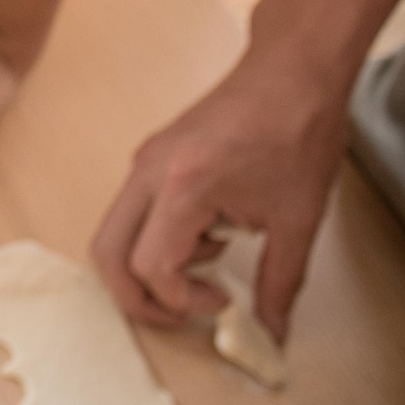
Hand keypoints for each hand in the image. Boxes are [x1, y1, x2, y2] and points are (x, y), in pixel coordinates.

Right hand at [91, 41, 346, 338]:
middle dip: (137, 296)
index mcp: (182, 187)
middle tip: (182, 312)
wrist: (292, 74)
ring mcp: (144, 162)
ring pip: (115, 232)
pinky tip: (209, 232)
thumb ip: (279, 282)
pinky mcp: (151, 157)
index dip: (182, 300)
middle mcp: (148, 173)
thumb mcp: (298, 219)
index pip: (150, 265)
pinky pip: (133, 211)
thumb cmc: (298, 134)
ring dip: (152, 263)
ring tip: (210, 259)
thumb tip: (271, 330)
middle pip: (106, 252)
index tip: (224, 302)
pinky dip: (159, 237)